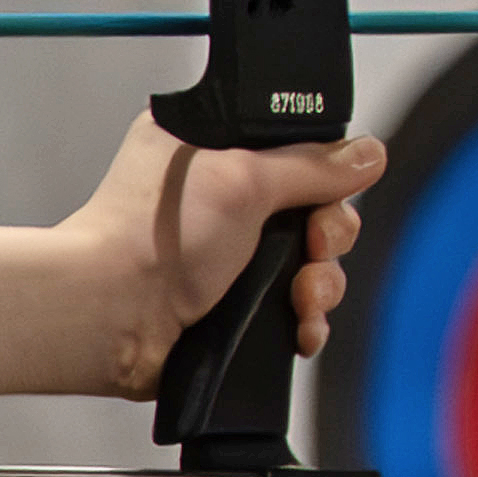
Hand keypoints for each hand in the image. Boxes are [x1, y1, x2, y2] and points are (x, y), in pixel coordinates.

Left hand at [66, 107, 387, 395]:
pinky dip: (305, 321)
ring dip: (321, 284)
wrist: (111, 317)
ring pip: (311, 266)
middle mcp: (221, 199)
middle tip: (313, 246)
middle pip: (315, 211)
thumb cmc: (146, 240)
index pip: (298, 151)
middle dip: (328, 236)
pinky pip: (293, 311)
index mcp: (212, 149)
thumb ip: (312, 164)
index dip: (324, 176)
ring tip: (302, 296)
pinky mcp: (233, 305)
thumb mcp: (244, 178)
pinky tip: (300, 326)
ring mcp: (228, 256)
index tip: (324, 197)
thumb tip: (365, 154)